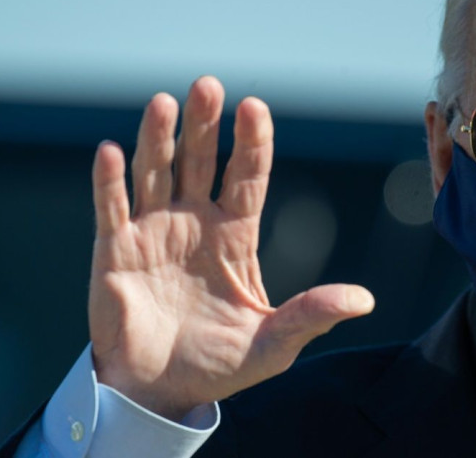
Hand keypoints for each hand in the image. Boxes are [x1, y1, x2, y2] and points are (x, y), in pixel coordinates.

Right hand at [88, 76, 373, 419]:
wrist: (161, 391)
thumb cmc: (219, 365)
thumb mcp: (274, 343)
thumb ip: (312, 315)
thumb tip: (366, 300)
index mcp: (236, 235)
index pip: (247, 178)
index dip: (251, 143)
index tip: (255, 108)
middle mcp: (195, 222)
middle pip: (201, 162)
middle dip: (204, 125)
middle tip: (208, 85)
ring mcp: (154, 232)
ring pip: (156, 173)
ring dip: (158, 138)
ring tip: (165, 102)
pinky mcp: (115, 250)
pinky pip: (111, 209)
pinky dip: (109, 182)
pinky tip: (111, 152)